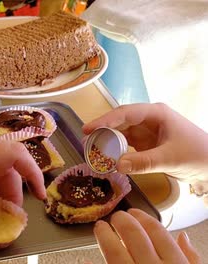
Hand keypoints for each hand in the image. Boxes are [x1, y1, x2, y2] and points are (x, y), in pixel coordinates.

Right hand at [82, 103, 207, 181]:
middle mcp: (148, 119)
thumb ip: (143, 162)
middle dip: (101, 130)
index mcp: (156, 114)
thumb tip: (117, 165)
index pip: (125, 113)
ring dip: (106, 141)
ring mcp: (146, 131)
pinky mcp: (146, 143)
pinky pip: (125, 144)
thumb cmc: (197, 154)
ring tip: (90, 150)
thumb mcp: (170, 159)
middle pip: (119, 121)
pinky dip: (115, 150)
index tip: (88, 129)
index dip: (105, 120)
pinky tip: (105, 157)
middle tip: (85, 142)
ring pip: (120, 132)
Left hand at [94, 209, 199, 263]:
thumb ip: (190, 258)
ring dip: (104, 235)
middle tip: (116, 217)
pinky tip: (85, 260)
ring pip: (114, 251)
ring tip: (100, 228)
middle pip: (133, 235)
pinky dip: (92, 263)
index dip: (142, 217)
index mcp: (175, 263)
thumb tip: (183, 237)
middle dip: (122, 221)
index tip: (134, 212)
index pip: (156, 231)